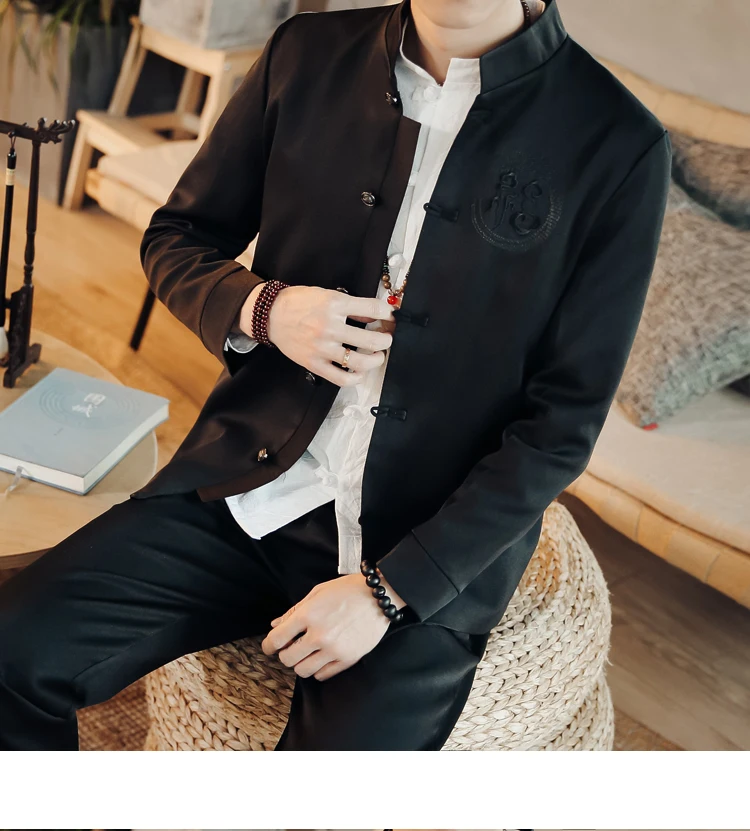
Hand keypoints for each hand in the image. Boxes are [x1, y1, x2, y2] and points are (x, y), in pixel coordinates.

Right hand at [239, 283, 395, 386]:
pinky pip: (341, 378)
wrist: (270, 315)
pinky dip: (356, 378)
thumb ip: (351, 305)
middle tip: (387, 339)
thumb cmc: (298, 303)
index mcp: (335, 304)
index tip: (390, 317)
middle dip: (386, 340)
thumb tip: (374, 314)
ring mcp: (322, 348)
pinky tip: (360, 372)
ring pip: (360, 361)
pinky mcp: (314, 364)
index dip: (388, 314)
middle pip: (372, 339)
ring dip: (376, 360)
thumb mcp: (326, 294)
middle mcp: (330, 326)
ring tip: (378, 356)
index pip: (373, 310)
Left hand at [261, 572, 405, 681]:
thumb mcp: (317, 593)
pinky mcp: (348, 659)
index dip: (268, 645)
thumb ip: (294, 611)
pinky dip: (317, 669)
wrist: (378, 596)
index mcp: (309, 615)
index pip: (277, 639)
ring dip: (300, 663)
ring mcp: (335, 649)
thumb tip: (275, 626)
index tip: (270, 646)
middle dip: (285, 654)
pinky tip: (320, 657)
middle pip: (288, 659)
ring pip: (303, 671)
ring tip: (306, 653)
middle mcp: (320, 635)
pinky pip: (323, 675)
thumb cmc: (347, 590)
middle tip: (291, 647)